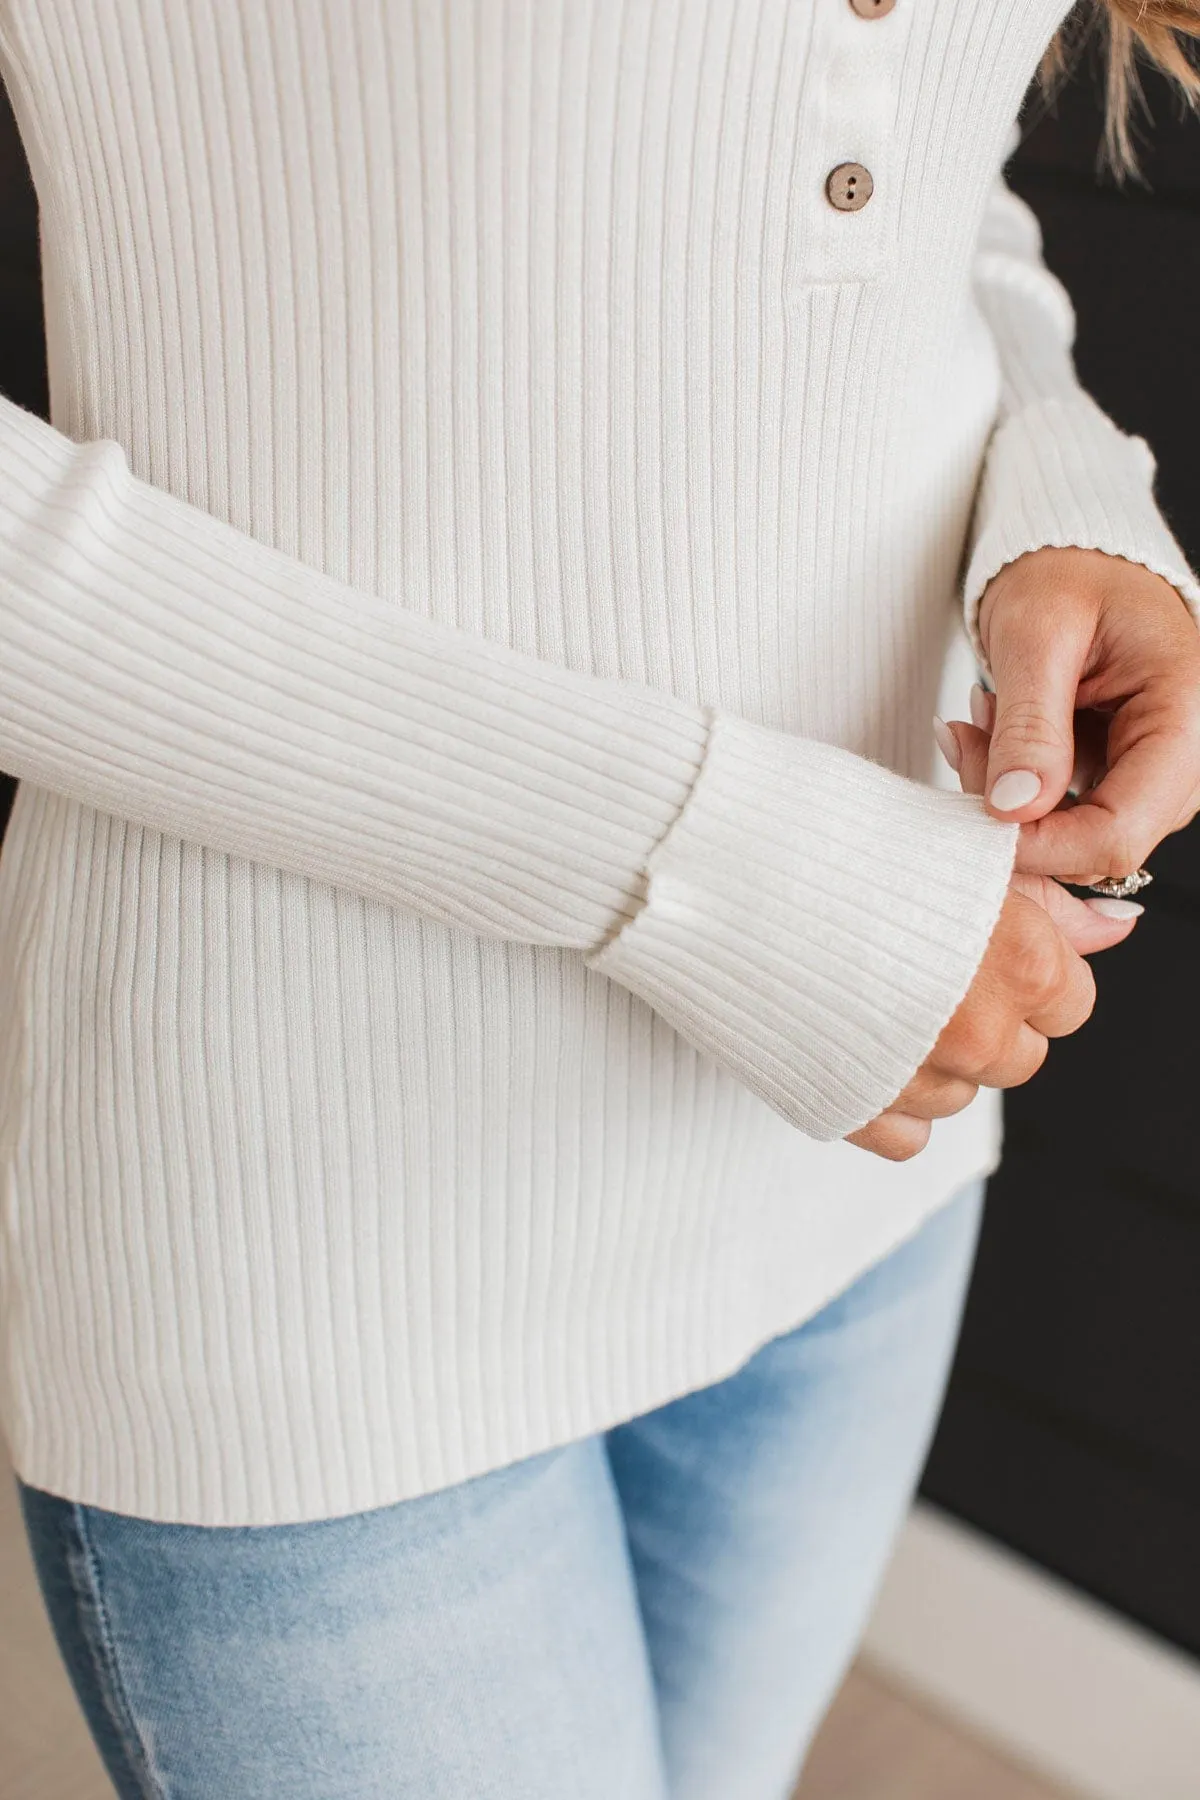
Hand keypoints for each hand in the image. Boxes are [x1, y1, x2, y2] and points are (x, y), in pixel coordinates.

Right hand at [846, 708, 1143, 1165]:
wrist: (707, 863)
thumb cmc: (824, 832)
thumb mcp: (951, 843)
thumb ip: (1042, 902)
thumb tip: (1110, 930)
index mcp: (1021, 958)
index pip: (1069, 999)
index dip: (1027, 969)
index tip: (981, 945)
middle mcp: (978, 1030)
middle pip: (1019, 1056)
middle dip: (985, 1021)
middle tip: (925, 971)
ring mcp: (912, 1079)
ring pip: (961, 1096)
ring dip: (933, 1059)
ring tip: (874, 997)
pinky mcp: (847, 1110)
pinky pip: (906, 1137)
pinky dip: (887, 1101)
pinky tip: (853, 1045)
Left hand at [974, 546, 1199, 884]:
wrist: (1077, 557)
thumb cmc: (1068, 571)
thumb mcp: (1037, 632)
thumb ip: (1030, 725)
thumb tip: (1014, 810)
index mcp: (1187, 714)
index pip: (1121, 830)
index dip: (1044, 846)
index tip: (977, 817)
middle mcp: (1187, 755)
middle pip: (1100, 844)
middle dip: (1017, 815)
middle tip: (964, 740)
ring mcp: (1158, 772)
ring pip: (1077, 835)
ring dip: (1011, 799)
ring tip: (982, 722)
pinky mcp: (1125, 776)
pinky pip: (1066, 814)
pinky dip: (1017, 787)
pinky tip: (996, 734)